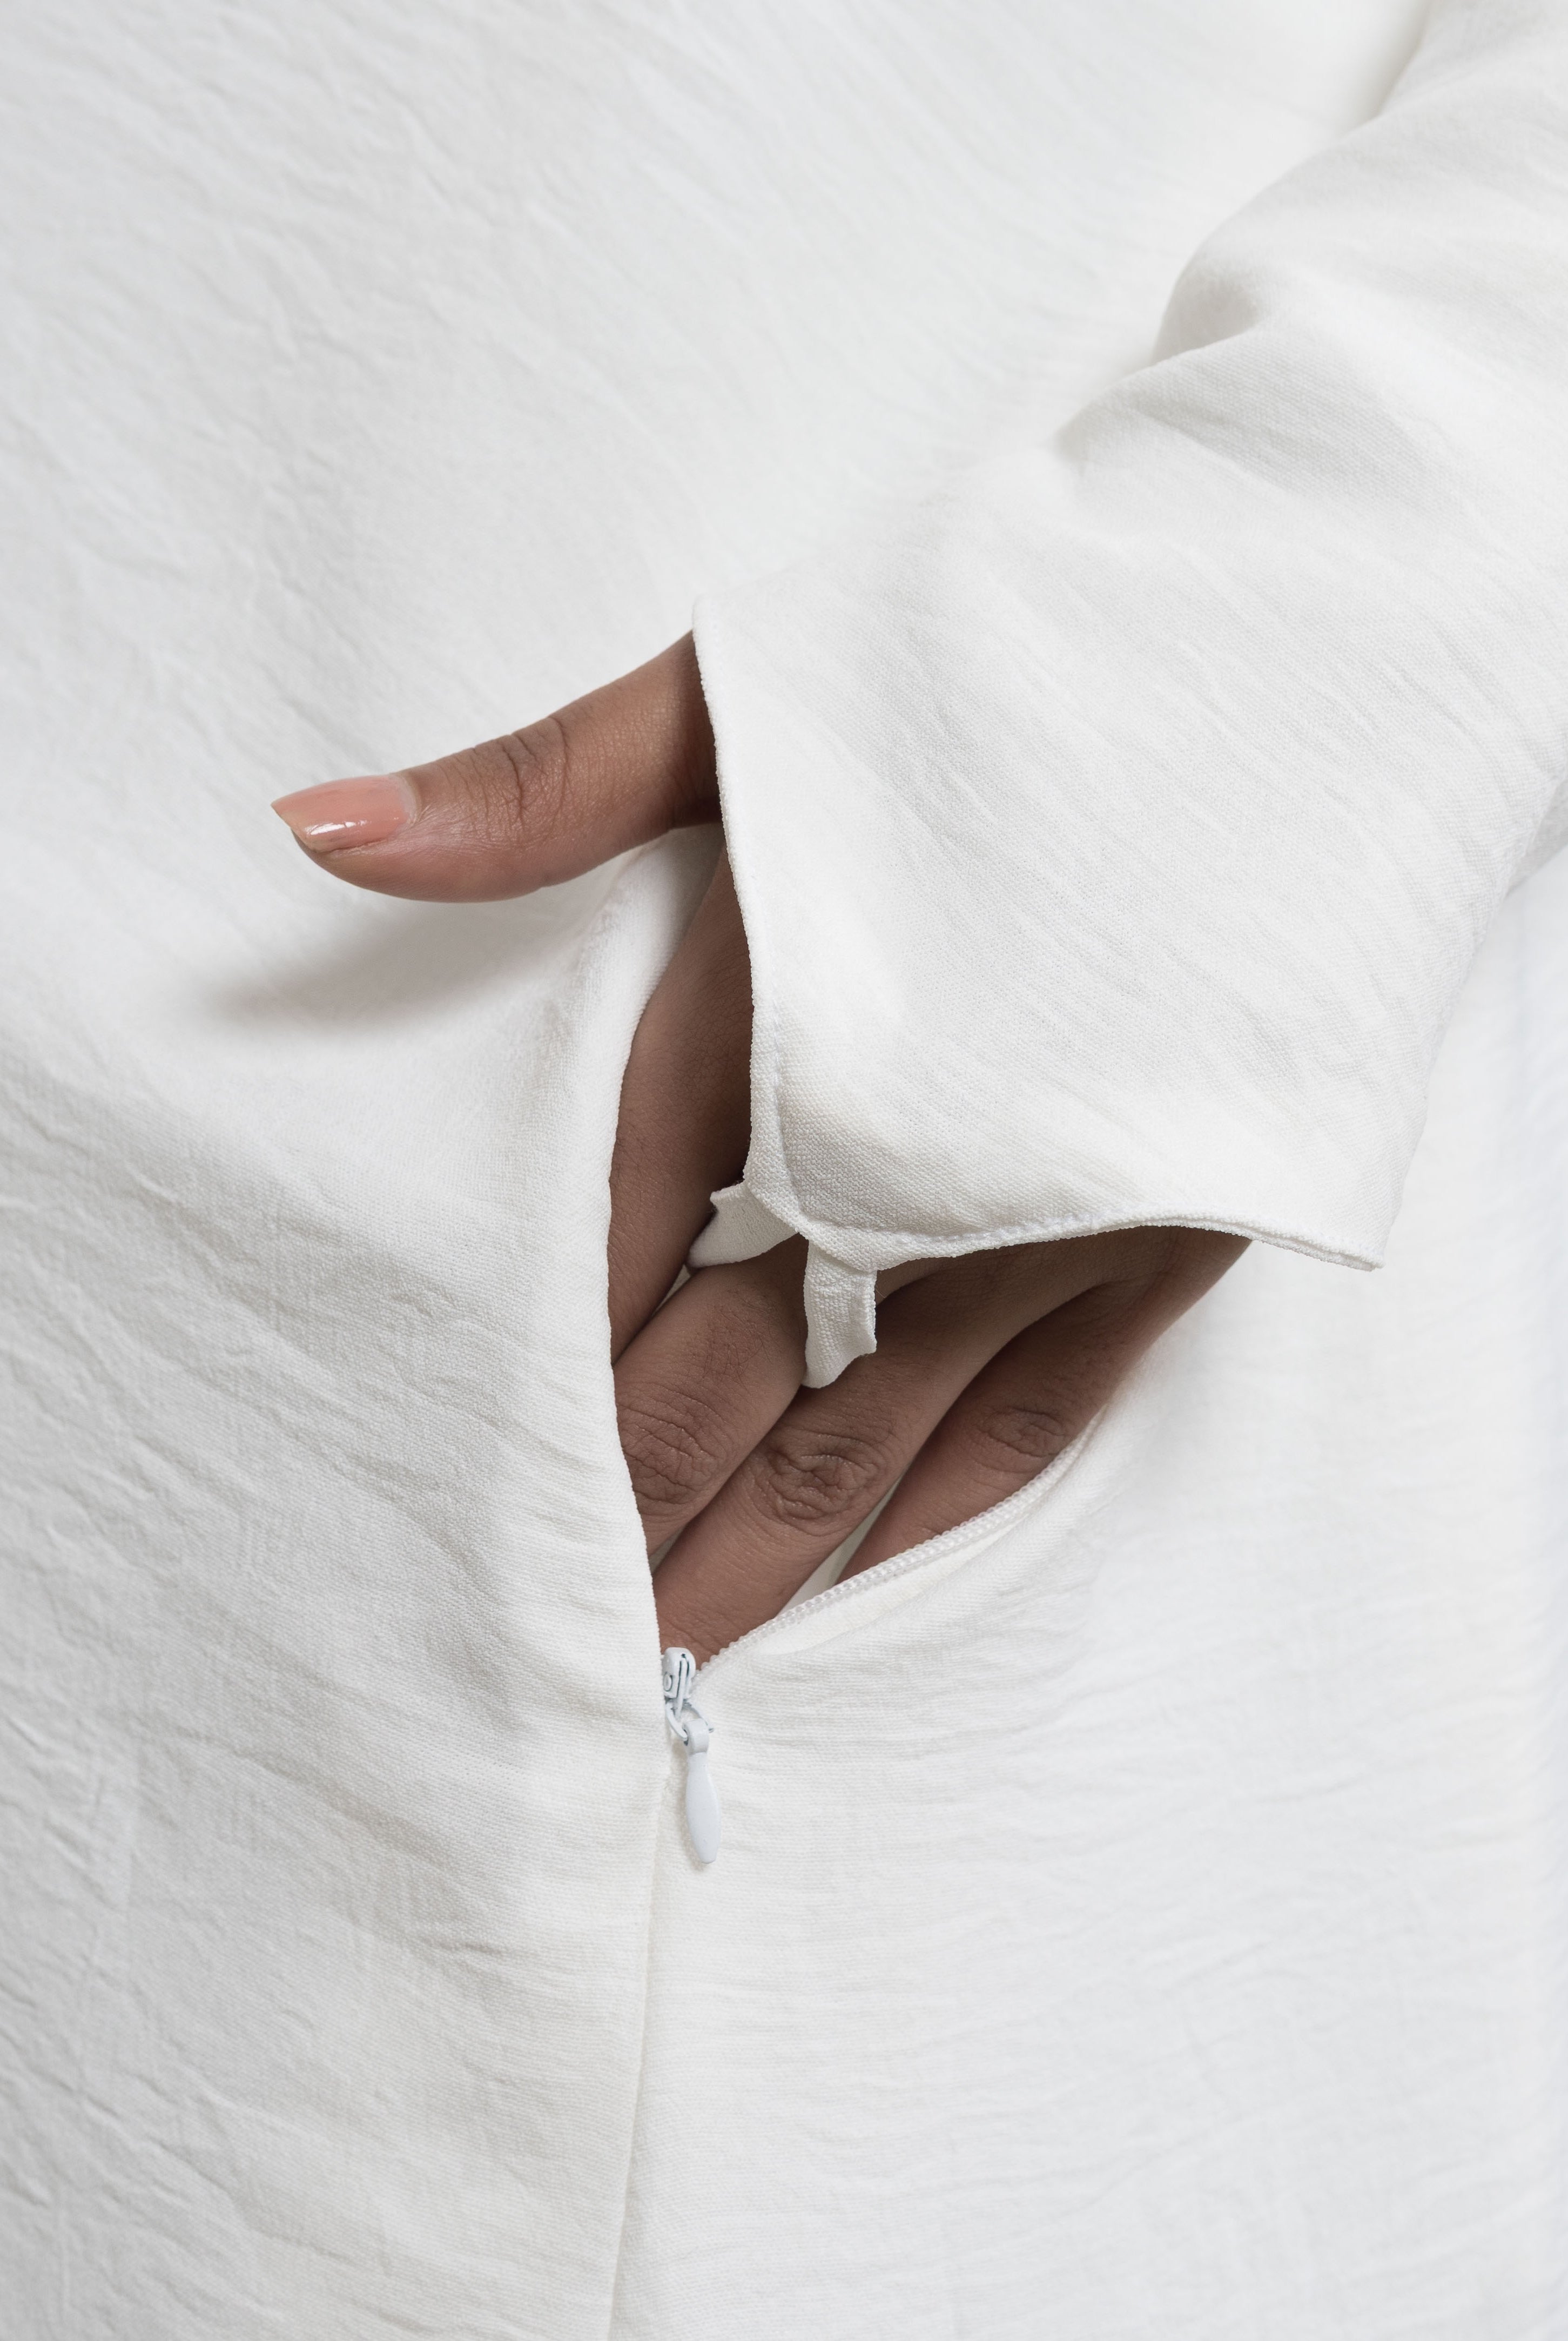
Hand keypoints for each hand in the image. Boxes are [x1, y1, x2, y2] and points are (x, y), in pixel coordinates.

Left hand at [274, 640, 1244, 1659]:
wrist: (1295, 649)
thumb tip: (319, 828)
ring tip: (667, 1667)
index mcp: (782, 1022)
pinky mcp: (1159, 1235)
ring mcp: (1050, 1215)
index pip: (615, 1252)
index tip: (466, 1488)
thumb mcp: (752, 690)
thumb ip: (540, 791)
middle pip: (728, 1381)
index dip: (537, 1381)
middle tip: (547, 1647)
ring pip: (867, 1440)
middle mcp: (913, 1155)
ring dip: (759, 1558)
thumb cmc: (1008, 661)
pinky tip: (858, 1572)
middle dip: (629, 1517)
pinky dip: (929, 1508)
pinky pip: (1030, 1419)